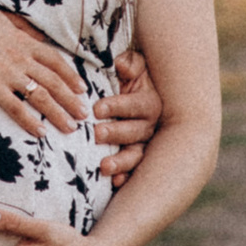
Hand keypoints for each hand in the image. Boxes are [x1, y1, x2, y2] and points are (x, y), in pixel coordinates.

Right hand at [0, 4, 88, 138]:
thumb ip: (19, 26)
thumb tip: (36, 32)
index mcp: (22, 41)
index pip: (55, 60)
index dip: (70, 75)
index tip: (81, 88)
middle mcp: (19, 57)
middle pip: (53, 81)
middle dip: (71, 100)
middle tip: (84, 114)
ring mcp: (6, 72)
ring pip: (40, 96)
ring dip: (58, 113)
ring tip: (70, 127)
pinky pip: (15, 107)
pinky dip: (29, 120)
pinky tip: (40, 132)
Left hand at [92, 45, 160, 181]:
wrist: (129, 96)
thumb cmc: (127, 80)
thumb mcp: (130, 68)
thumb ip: (130, 64)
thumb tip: (122, 65)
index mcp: (149, 103)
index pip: (136, 105)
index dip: (118, 106)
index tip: (97, 108)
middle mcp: (149, 126)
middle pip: (136, 132)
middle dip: (116, 133)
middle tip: (96, 134)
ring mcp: (143, 145)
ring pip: (136, 155)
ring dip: (121, 161)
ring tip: (104, 166)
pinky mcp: (135, 160)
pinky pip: (133, 172)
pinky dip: (124, 177)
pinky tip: (114, 182)